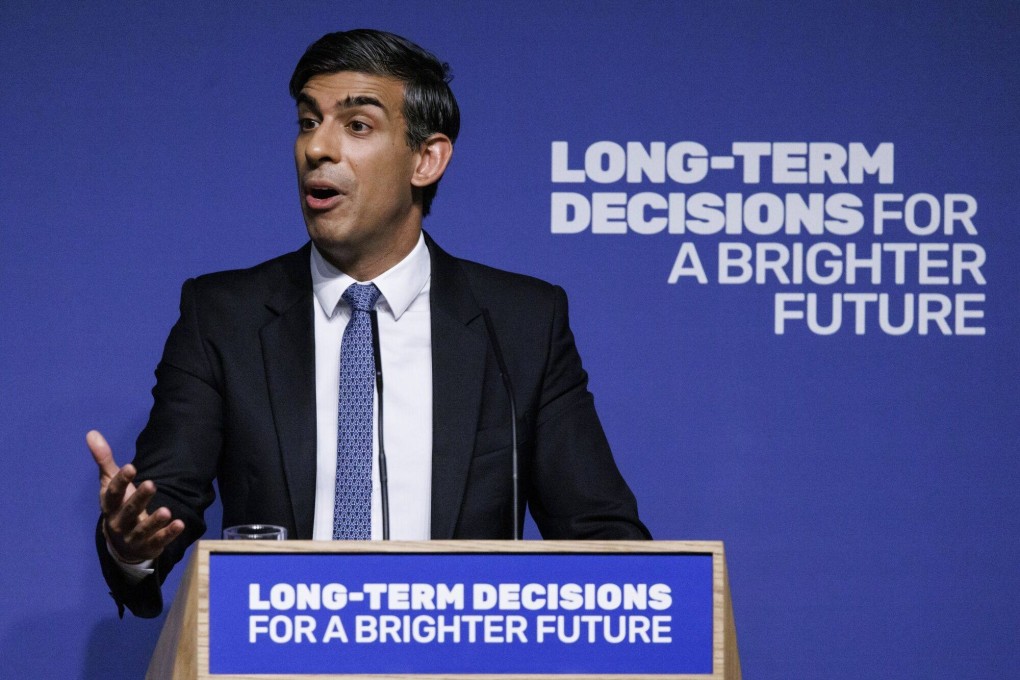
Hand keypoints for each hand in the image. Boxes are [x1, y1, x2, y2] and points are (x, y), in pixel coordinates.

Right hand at [87, 430, 183, 563]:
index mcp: (110, 505)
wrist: (121, 543)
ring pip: (143, 529)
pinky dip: (168, 534)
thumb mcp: (110, 483)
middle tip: (152, 484)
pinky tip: (179, 524)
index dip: (121, 480)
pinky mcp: (148, 546)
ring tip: (167, 511)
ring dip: (154, 521)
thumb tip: (91, 433)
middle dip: (140, 498)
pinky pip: (158, 541)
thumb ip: (104, 460)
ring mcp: (132, 536)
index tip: (131, 467)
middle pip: (129, 510)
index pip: (113, 492)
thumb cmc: (118, 505)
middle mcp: (119, 521)